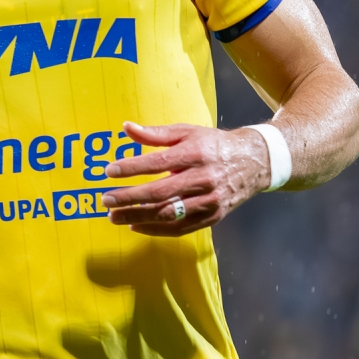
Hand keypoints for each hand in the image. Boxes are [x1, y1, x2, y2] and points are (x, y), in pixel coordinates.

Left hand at [100, 121, 270, 236]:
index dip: (132, 168)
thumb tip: (126, 128)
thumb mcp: (187, 132)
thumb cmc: (213, 145)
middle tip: (106, 199)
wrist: (253, 163)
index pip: (158, 163)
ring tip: (113, 216)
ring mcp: (209, 201)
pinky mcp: (212, 217)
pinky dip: (156, 229)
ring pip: (169, 213)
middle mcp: (203, 179)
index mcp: (195, 154)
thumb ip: (156, 134)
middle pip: (161, 192)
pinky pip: (180, 228)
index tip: (109, 171)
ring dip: (138, 216)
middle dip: (130, 197)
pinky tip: (135, 225)